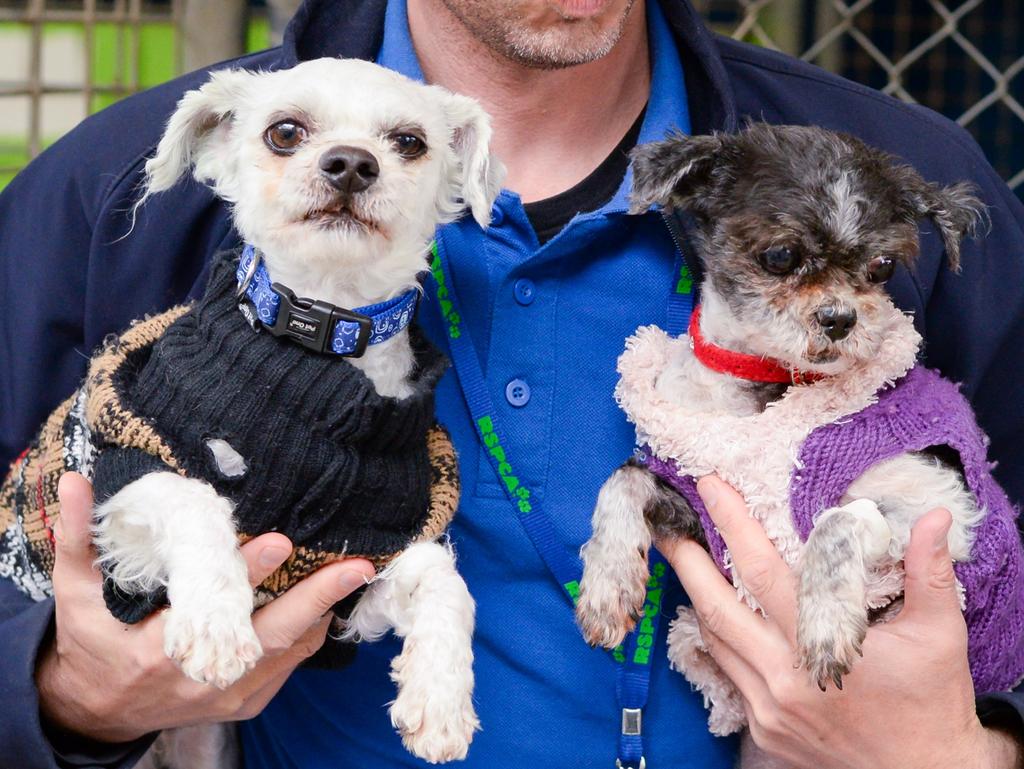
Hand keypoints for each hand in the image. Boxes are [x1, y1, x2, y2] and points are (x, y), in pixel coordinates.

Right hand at [36, 472, 374, 743]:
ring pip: (288, 653)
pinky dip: (307, 636)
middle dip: (315, 598)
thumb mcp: (75, 595)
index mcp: (156, 651)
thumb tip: (76, 480)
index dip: (246, 573)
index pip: (209, 607)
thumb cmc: (90, 644)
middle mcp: (199, 677)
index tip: (278, 541)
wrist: (98, 712)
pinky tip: (325, 605)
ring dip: (320, 612)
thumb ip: (78, 539)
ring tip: (351, 575)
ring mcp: (226, 695)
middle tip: (354, 566)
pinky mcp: (243, 705)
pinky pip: (287, 668)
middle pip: (269, 636)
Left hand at [658, 475, 1021, 768]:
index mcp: (823, 647)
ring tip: (686, 560)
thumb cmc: (932, 703)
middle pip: (717, 607)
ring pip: (716, 640)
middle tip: (668, 524)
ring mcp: (769, 707)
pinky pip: (728, 672)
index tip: (711, 487)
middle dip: (687, 561)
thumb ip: (929, 571)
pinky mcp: (763, 728)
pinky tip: (715, 615)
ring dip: (698, 597)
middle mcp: (786, 678)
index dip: (734, 525)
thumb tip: (936, 517)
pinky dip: (719, 638)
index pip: (763, 572)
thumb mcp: (940, 634)